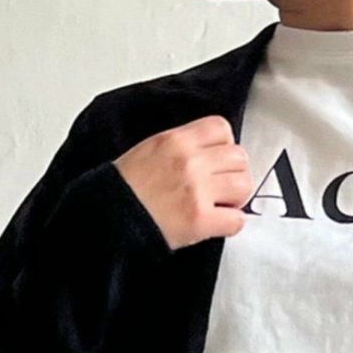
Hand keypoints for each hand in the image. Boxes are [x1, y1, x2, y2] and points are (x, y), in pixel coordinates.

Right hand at [113, 114, 253, 250]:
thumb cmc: (124, 189)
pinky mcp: (199, 220)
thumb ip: (181, 147)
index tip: (219, 159)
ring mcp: (196, 191)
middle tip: (224, 186)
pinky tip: (218, 224)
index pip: (221, 128)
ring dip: (237, 197)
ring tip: (222, 204)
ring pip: (243, 185)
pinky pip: (236, 220)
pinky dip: (231, 224)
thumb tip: (208, 152)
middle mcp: (189, 162)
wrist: (108, 217)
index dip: (225, 145)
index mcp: (175, 140)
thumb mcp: (149, 150)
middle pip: (239, 157)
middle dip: (235, 172)